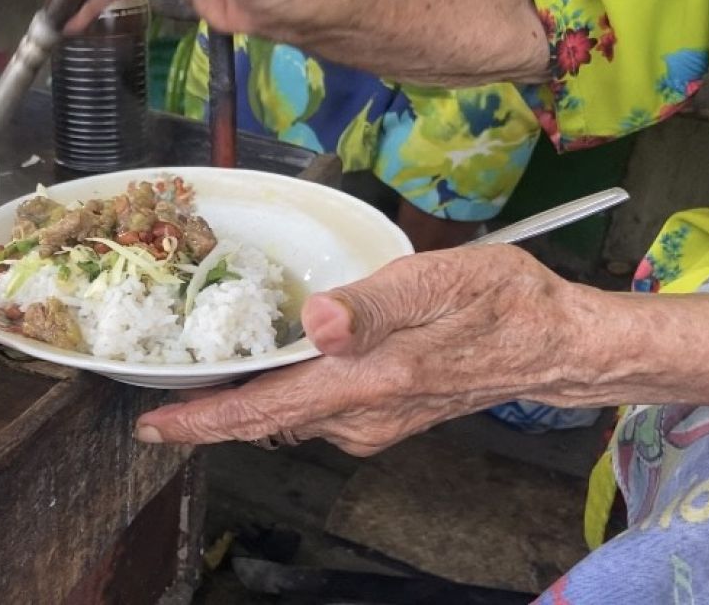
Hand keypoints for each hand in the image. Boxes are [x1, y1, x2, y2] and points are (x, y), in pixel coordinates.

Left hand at [134, 245, 587, 455]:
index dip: (203, 421)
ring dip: (245, 403)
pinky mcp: (383, 416)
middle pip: (267, 421)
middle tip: (159, 395)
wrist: (556, 344)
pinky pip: (314, 413)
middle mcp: (363, 415)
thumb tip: (316, 321)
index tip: (153, 427)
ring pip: (289, 418)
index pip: (267, 411)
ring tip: (200, 377)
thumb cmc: (501, 303)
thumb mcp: (437, 282)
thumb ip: (371, 306)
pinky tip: (268, 372)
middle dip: (210, 412)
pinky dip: (281, 397)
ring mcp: (373, 422)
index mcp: (369, 381)